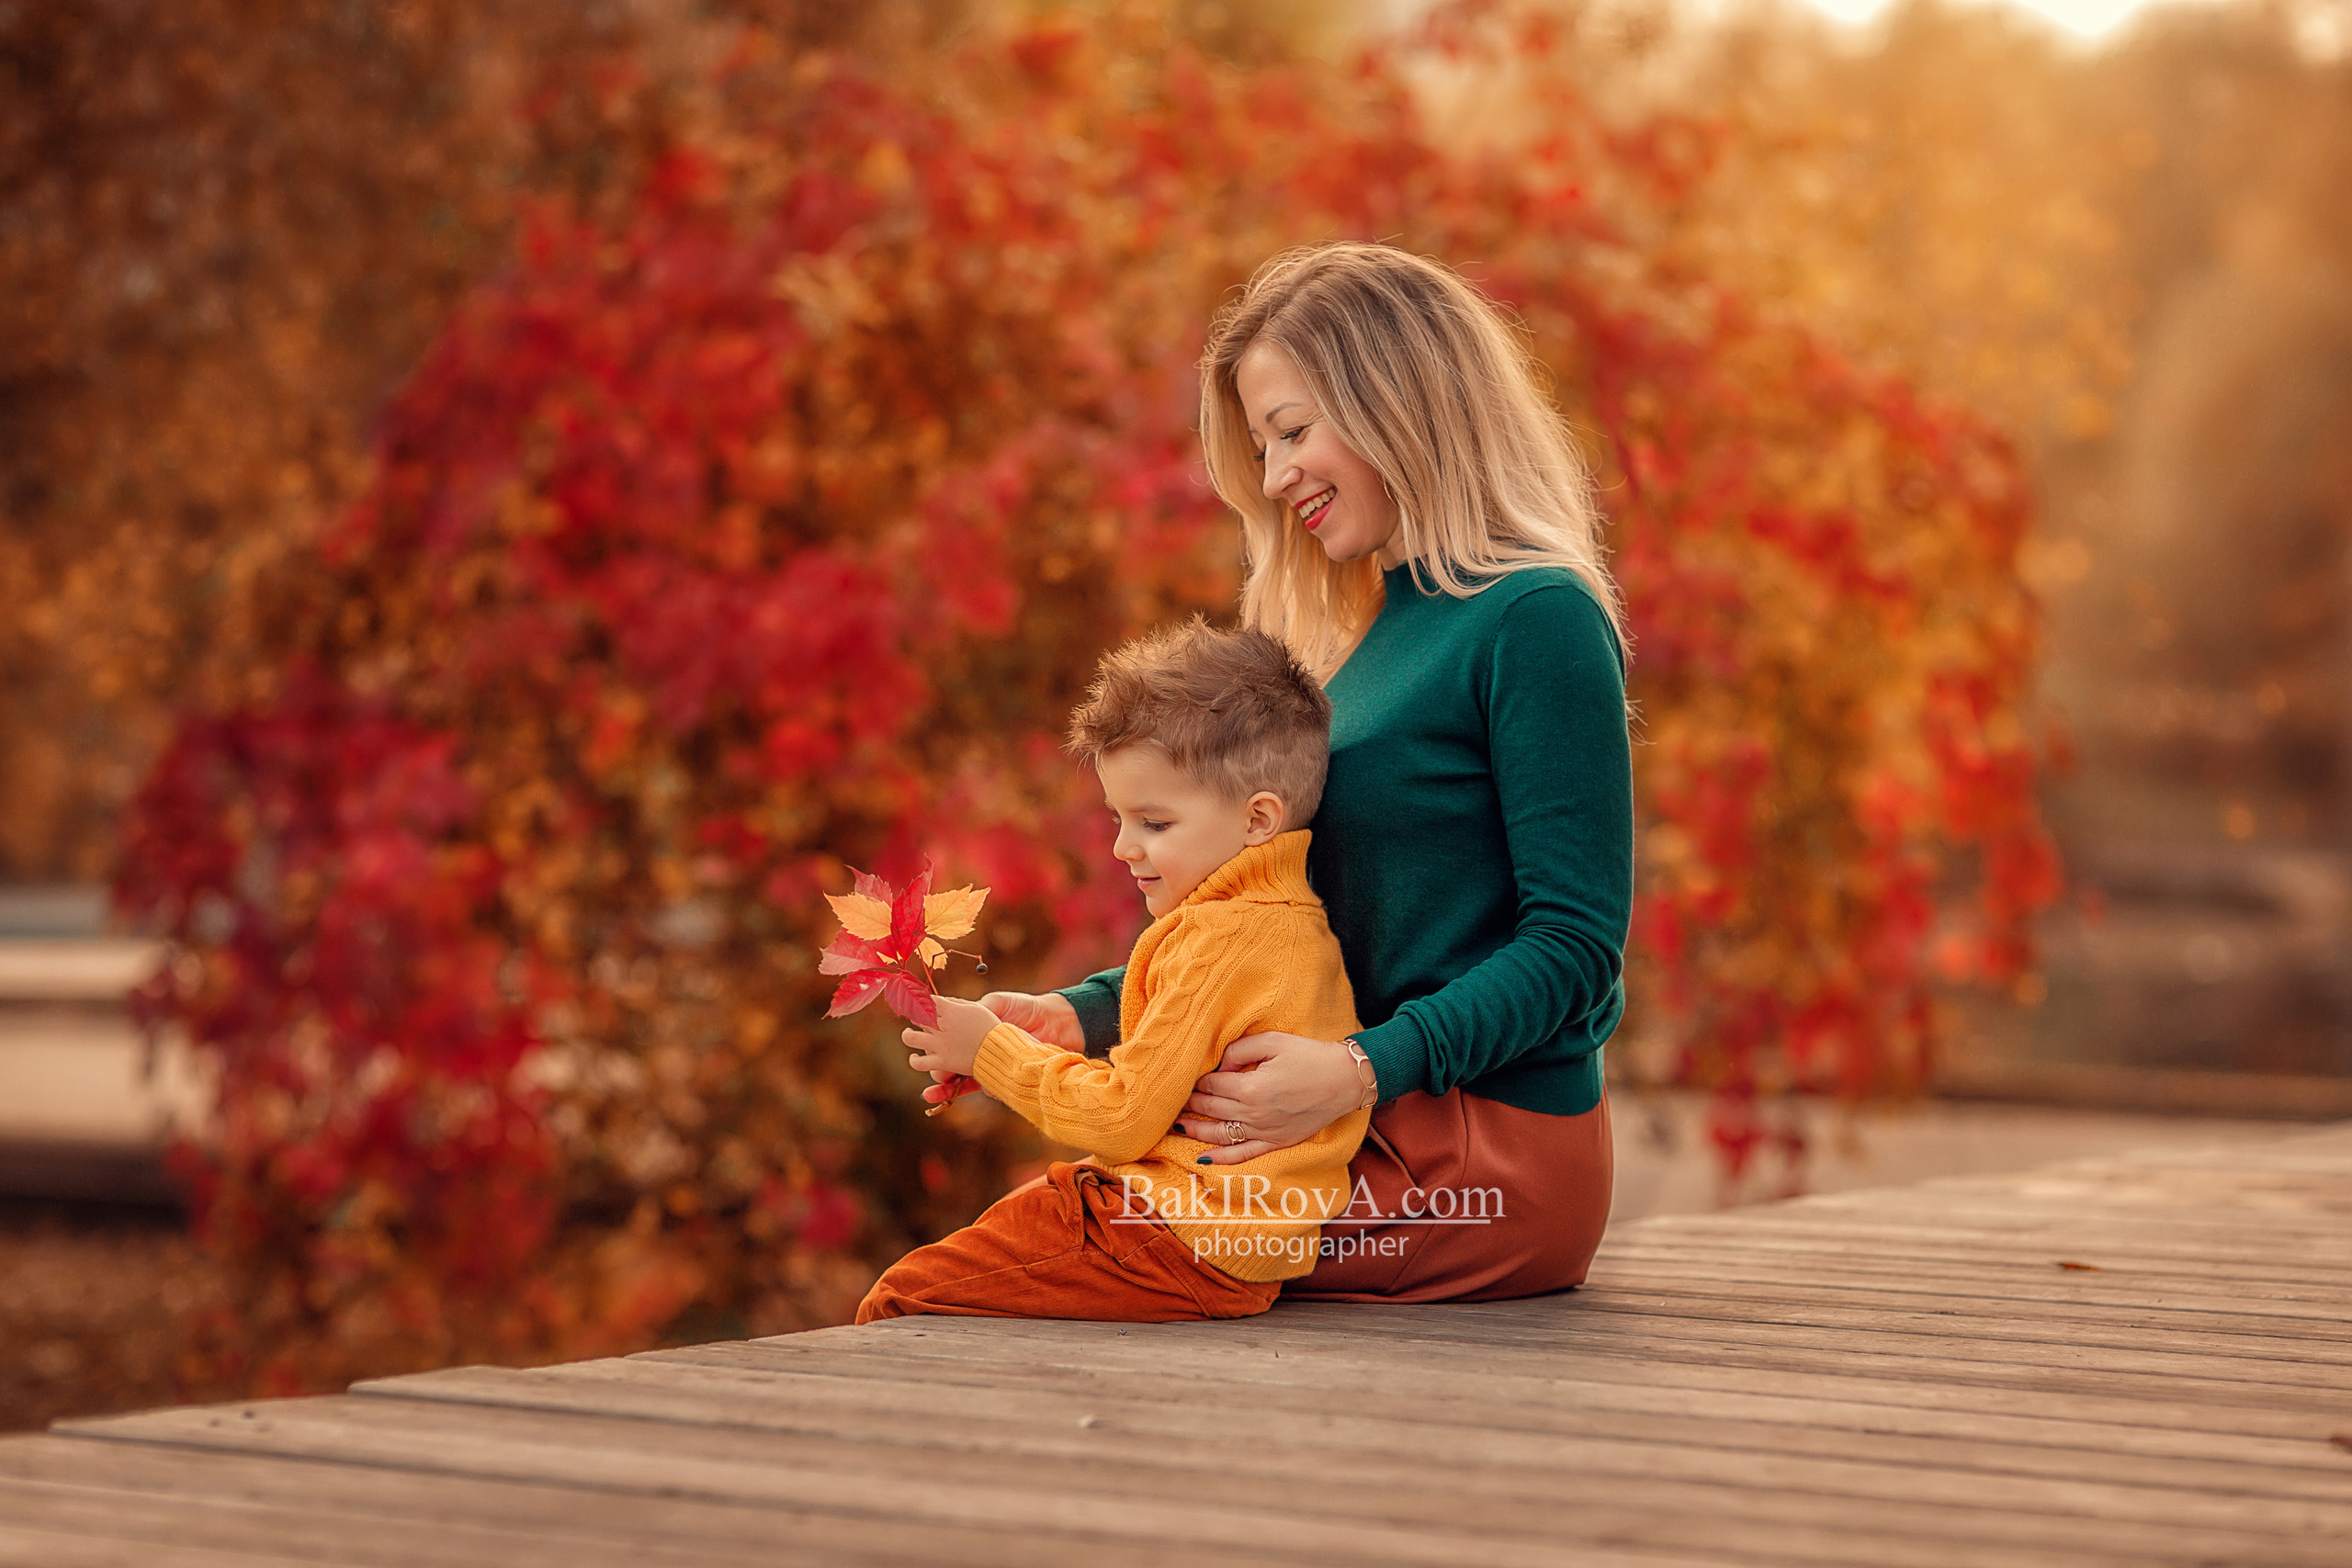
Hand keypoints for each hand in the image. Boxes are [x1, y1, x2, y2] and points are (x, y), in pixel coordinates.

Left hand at [903, 996, 1000, 1078]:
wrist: (1000, 1050)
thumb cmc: (991, 1027)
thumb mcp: (976, 1008)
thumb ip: (956, 1004)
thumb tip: (943, 1001)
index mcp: (949, 1011)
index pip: (927, 1000)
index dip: (922, 1000)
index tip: (921, 1001)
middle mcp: (941, 1027)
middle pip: (917, 1016)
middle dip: (915, 1014)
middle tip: (917, 1016)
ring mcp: (939, 1045)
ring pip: (910, 1038)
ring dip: (907, 1035)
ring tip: (909, 1034)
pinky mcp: (941, 1062)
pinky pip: (919, 1063)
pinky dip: (914, 1060)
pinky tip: (915, 1056)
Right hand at [919, 990, 1083, 1106]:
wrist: (1061, 1023)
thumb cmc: (1029, 1007)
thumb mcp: (1000, 1002)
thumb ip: (979, 1010)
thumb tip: (959, 1020)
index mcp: (975, 1029)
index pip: (948, 1039)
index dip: (935, 1045)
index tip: (925, 1049)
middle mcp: (980, 1049)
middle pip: (951, 1062)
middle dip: (937, 1071)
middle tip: (932, 1075)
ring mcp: (992, 1064)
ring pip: (964, 1079)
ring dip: (946, 1089)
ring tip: (932, 1095)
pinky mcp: (1006, 1077)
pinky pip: (988, 1087)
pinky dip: (979, 1089)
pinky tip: (974, 1089)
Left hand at [1177, 1031, 1365, 1164]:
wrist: (1345, 1079)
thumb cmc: (1310, 1055)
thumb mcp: (1273, 1040)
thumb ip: (1240, 1049)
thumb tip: (1220, 1065)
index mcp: (1252, 1087)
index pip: (1212, 1084)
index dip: (1198, 1079)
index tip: (1190, 1076)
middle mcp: (1255, 1113)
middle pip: (1211, 1109)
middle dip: (1191, 1103)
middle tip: (1175, 1099)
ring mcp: (1266, 1132)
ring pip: (1220, 1135)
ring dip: (1195, 1130)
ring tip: (1177, 1125)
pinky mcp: (1277, 1142)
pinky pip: (1243, 1155)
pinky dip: (1221, 1159)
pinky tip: (1202, 1159)